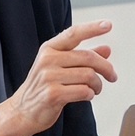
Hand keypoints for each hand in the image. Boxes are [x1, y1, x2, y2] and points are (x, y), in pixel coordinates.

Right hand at [0, 21, 116, 135]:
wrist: (22, 111)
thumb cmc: (43, 88)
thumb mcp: (60, 67)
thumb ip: (82, 57)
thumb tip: (106, 49)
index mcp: (49, 49)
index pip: (73, 34)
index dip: (92, 28)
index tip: (108, 24)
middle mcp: (47, 60)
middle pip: (88, 57)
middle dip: (106, 68)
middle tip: (112, 76)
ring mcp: (48, 77)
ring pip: (89, 75)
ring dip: (98, 85)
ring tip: (95, 89)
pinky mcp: (53, 94)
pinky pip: (83, 91)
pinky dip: (90, 94)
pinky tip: (86, 96)